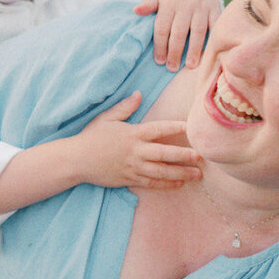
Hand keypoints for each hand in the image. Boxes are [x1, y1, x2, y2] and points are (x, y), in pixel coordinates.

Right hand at [76, 91, 201, 192]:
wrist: (76, 160)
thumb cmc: (91, 137)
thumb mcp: (107, 118)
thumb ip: (125, 107)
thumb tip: (139, 94)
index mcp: (133, 134)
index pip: (159, 129)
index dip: (176, 127)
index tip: (191, 128)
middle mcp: (136, 151)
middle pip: (165, 154)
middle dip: (184, 156)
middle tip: (202, 157)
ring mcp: (133, 167)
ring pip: (161, 171)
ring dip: (180, 173)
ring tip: (197, 174)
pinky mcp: (129, 179)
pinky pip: (151, 183)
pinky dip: (166, 184)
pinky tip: (179, 184)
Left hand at [135, 0, 222, 70]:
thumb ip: (149, 3)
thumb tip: (136, 11)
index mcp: (169, 4)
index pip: (162, 28)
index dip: (160, 46)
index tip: (159, 61)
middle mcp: (185, 6)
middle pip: (178, 32)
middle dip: (175, 52)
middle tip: (172, 67)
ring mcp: (201, 8)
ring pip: (197, 31)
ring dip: (194, 49)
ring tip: (190, 65)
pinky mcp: (215, 8)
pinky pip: (215, 25)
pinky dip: (213, 39)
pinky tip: (209, 52)